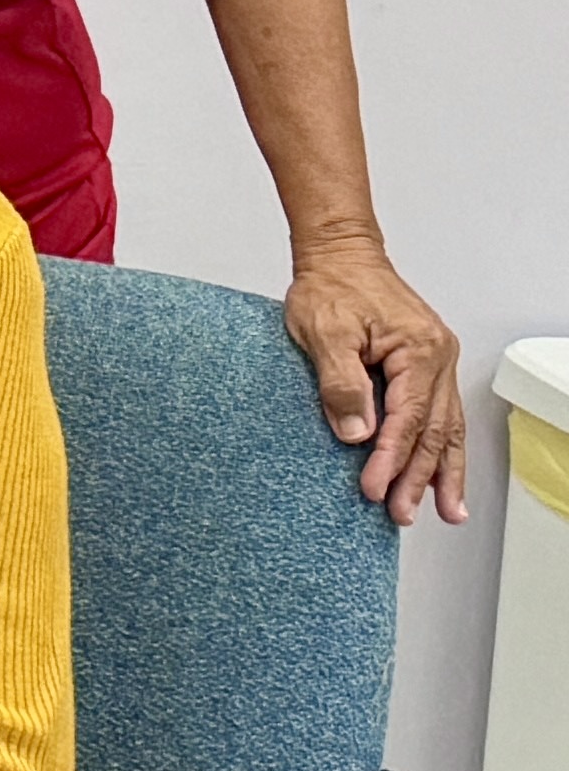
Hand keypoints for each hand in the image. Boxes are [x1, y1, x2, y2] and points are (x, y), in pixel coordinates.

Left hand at [284, 229, 468, 520]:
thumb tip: (357, 434)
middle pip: (435, 431)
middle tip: (404, 515)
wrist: (340, 255)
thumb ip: (341, 385)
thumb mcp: (324, 334)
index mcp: (419, 351)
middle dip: (421, 478)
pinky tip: (440, 473)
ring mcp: (437, 362)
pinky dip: (441, 447)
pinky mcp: (426, 365)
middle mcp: (438, 358)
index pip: (407, 420)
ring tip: (447, 511)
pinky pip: (440, 414)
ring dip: (443, 471)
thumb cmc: (330, 287)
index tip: (374, 490)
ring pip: (447, 427)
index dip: (390, 459)